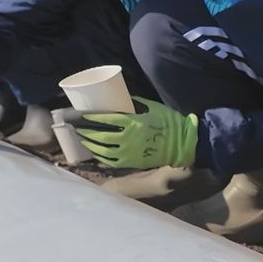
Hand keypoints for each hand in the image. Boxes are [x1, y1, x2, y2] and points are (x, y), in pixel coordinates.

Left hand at [76, 97, 197, 168]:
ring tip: (84, 140)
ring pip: (103, 150)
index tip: (84, 115)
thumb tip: (124, 99)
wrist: (183, 145)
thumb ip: (137, 104)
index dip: (93, 117)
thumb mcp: (154, 108)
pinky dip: (101, 157)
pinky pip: (111, 161)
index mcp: (133, 123)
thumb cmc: (170, 124)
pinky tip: (96, 153)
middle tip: (79, 128)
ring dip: (91, 145)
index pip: (107, 119)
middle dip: (87, 132)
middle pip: (101, 136)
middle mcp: (128, 139)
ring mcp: (129, 152)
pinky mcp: (132, 162)